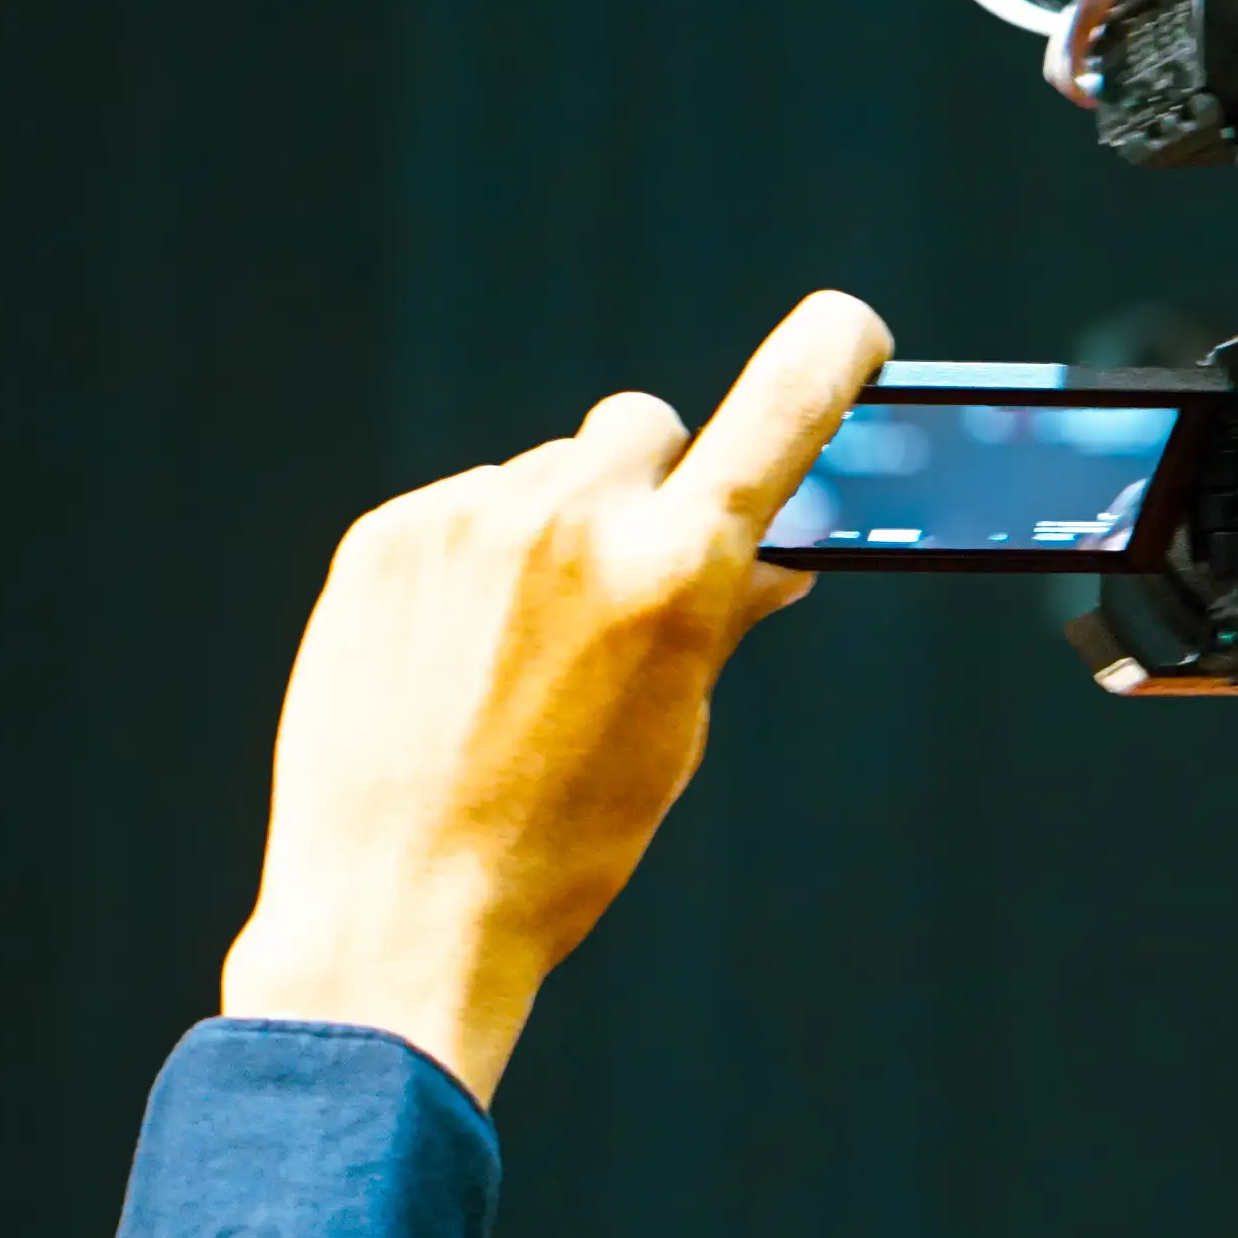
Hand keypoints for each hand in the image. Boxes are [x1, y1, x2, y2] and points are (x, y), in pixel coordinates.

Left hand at [220, 291, 893, 1104]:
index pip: (784, 404)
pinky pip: (462, 508)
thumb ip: (725, 610)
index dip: (832, 354)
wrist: (398, 905)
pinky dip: (472, 561)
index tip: (850, 332)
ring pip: (546, 473)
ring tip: (520, 653)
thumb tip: (779, 547)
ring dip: (555, 529)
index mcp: (675, 567)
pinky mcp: (387, 535)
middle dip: (655, 486)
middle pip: (646, 430)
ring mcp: (469, 517)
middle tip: (629, 585)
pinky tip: (455, 655)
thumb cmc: (563, 840)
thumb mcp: (676, 726)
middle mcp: (575, 516)